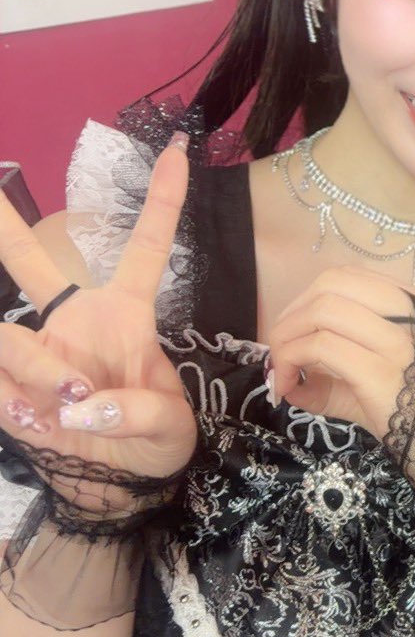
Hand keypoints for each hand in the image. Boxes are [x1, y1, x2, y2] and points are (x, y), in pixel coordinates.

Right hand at [0, 138, 196, 488]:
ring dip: (39, 372)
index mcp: (126, 315)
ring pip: (9, 335)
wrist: (120, 489)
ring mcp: (36, 352)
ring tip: (66, 406)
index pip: (144, 247)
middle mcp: (74, 323)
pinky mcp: (6, 388)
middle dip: (4, 223)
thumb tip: (81, 403)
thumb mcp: (171, 430)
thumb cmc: (154, 447)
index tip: (176, 147)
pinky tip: (36, 420)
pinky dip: (15, 401)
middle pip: (34, 262)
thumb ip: (139, 411)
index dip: (161, 199)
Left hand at [266, 268, 414, 438]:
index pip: (348, 278)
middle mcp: (413, 313)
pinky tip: (289, 387)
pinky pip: (322, 346)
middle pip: (332, 282)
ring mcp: (400, 341)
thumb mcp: (374, 388)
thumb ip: (331, 380)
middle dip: (292, 314)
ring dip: (288, 336)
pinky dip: (292, 359)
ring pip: (324, 307)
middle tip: (279, 353)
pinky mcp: (383, 371)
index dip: (306, 300)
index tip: (291, 334)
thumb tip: (286, 380)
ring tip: (283, 371)